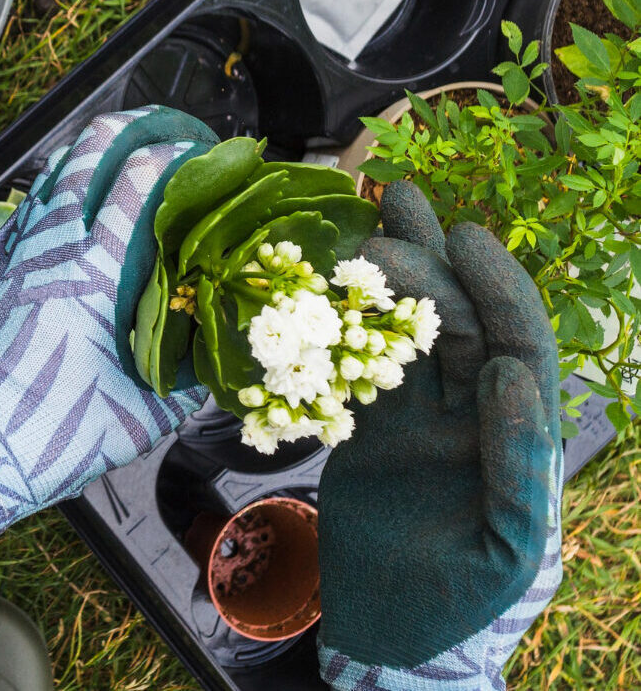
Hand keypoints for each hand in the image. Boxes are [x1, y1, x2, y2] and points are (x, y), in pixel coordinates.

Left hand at [0, 107, 219, 583]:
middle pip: (88, 151)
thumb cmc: (42, 438)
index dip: (176, 154)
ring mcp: (11, 254)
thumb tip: (214, 365)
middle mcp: (48, 247)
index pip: (139, 180)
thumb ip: (183, 385)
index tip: (206, 152)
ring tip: (122, 152)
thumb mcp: (137, 420)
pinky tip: (70, 208)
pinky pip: (26, 210)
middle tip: (165, 128)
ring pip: (51, 174)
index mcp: (91, 272)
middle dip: (131, 126)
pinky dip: (55, 191)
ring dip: (88, 153)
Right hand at [317, 182, 561, 689]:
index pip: (515, 348)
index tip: (465, 239)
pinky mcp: (374, 432)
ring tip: (370, 219)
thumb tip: (508, 376)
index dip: (496, 290)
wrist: (394, 636)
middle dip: (434, 265)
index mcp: (514, 440)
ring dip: (393, 280)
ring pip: (409, 336)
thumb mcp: (506, 548)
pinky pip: (360, 369)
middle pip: (458, 325)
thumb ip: (517, 465)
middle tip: (395, 210)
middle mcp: (472, 419)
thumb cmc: (461, 605)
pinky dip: (345, 327)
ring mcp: (421, 422)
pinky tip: (328, 287)